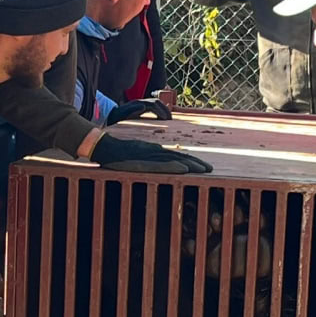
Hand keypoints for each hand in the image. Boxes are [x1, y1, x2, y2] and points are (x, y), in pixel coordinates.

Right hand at [92, 133, 211, 174]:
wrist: (104, 146)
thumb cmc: (119, 151)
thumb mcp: (137, 153)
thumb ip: (149, 157)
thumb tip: (160, 163)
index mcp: (155, 150)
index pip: (177, 154)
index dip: (192, 160)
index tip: (204, 166)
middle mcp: (155, 151)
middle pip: (180, 156)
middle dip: (197, 163)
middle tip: (211, 169)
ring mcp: (150, 156)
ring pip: (174, 160)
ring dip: (190, 165)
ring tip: (204, 170)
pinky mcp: (143, 161)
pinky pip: (161, 164)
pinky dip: (173, 166)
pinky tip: (183, 169)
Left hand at [106, 99, 171, 124]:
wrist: (111, 116)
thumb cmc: (117, 117)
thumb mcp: (123, 114)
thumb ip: (132, 109)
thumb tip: (143, 105)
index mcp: (138, 103)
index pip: (154, 104)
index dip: (161, 111)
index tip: (166, 119)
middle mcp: (141, 102)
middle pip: (157, 102)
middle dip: (165, 110)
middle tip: (171, 120)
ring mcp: (141, 104)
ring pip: (156, 104)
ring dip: (164, 110)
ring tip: (169, 119)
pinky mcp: (141, 108)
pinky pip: (154, 108)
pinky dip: (160, 112)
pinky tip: (163, 119)